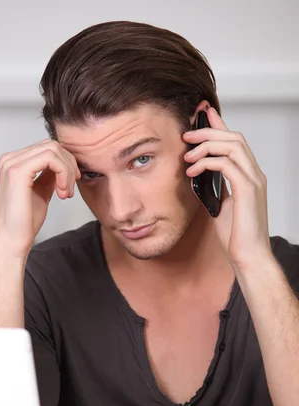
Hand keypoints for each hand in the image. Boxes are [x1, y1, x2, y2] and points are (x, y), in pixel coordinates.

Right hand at [0, 139, 80, 258]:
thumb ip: (49, 176)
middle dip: (68, 165)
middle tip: (69, 190)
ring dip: (66, 171)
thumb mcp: (41, 192)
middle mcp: (10, 159)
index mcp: (13, 163)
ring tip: (65, 193)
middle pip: (51, 145)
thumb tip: (63, 166)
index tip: (70, 184)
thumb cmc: (23, 223)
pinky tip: (61, 192)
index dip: (65, 163)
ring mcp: (12, 163)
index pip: (46, 148)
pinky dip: (63, 172)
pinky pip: (50, 158)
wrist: (11, 241)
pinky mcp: (18, 171)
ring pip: (53, 150)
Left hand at [182, 107, 271, 271]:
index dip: (219, 125)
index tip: (202, 115)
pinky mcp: (247, 190)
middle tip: (186, 135)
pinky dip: (207, 163)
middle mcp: (254, 174)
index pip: (235, 142)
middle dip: (208, 131)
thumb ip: (213, 188)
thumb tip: (197, 176)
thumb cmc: (236, 235)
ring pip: (232, 146)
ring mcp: (253, 181)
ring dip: (206, 146)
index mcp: (249, 176)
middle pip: (234, 138)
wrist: (248, 256)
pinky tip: (192, 171)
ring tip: (187, 156)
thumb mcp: (220, 205)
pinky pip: (227, 164)